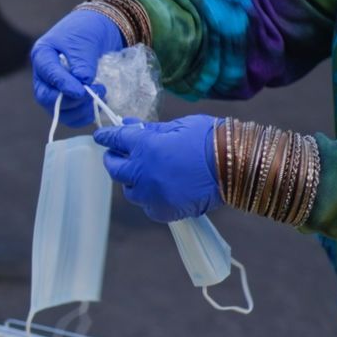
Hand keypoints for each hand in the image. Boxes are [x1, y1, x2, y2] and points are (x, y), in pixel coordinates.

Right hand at [31, 8, 122, 125]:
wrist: (98, 29)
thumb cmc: (87, 30)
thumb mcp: (84, 42)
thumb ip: (82, 63)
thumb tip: (83, 85)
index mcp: (42, 55)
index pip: (48, 75)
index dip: (64, 85)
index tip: (82, 91)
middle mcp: (43, 76)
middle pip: (47, 98)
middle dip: (72, 100)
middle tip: (94, 92)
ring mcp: (53, 90)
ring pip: (58, 111)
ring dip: (80, 109)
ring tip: (100, 95)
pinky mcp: (66, 99)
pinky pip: (70, 116)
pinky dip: (84, 115)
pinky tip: (97, 105)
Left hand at [93, 115, 222, 222]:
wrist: (235, 165)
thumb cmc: (209, 139)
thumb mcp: (178, 126)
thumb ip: (150, 129)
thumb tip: (128, 124)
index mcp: (145, 146)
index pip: (116, 140)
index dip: (107, 137)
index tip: (101, 136)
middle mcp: (142, 172)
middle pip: (114, 169)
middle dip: (113, 160)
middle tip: (117, 156)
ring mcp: (152, 194)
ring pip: (130, 191)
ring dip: (132, 182)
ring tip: (143, 175)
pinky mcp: (163, 211)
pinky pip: (148, 207)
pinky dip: (150, 199)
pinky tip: (159, 191)